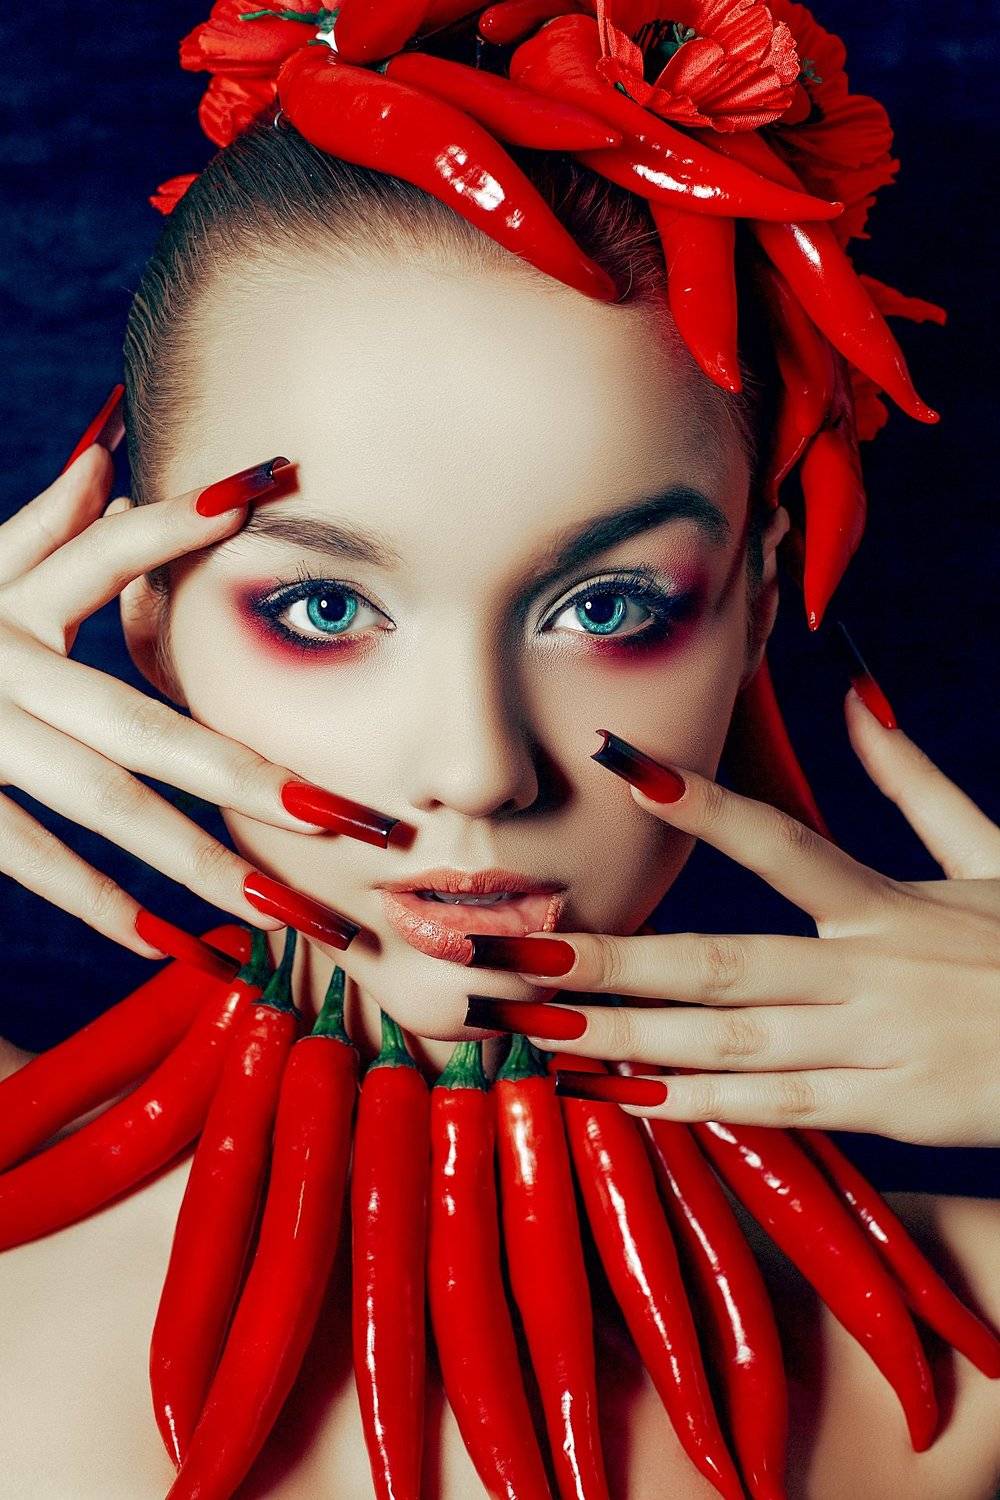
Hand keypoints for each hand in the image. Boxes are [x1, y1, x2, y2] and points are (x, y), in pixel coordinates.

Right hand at [0, 444, 393, 961]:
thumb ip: (37, 528)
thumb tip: (108, 454)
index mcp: (4, 602)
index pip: (105, 556)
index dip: (177, 525)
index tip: (265, 489)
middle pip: (143, 725)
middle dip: (253, 775)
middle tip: (347, 819)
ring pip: (103, 806)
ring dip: (200, 865)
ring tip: (284, 912)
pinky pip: (29, 860)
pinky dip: (102, 905)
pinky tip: (182, 950)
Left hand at [499, 703, 999, 1145]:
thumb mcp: (990, 851)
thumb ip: (912, 780)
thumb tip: (857, 696)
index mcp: (887, 901)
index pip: (780, 839)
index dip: (699, 802)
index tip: (618, 763)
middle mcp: (868, 969)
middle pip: (719, 960)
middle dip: (610, 961)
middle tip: (516, 957)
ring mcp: (873, 1044)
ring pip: (728, 1041)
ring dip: (625, 1038)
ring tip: (536, 1035)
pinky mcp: (886, 1109)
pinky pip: (772, 1108)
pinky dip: (695, 1103)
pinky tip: (621, 1097)